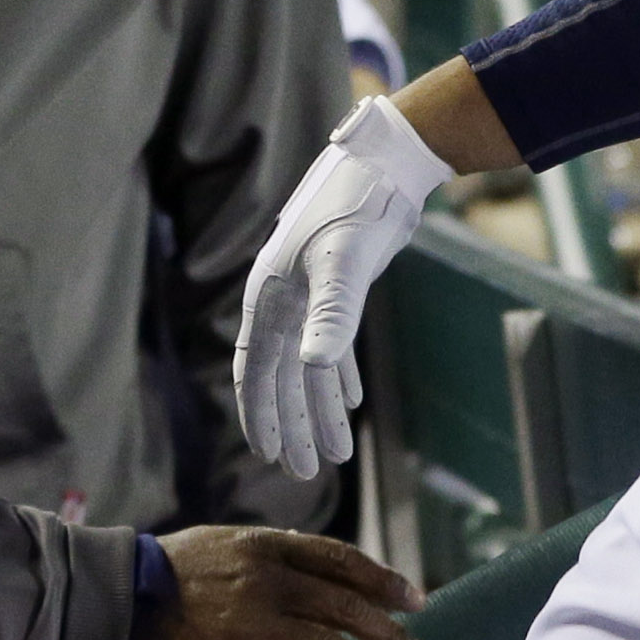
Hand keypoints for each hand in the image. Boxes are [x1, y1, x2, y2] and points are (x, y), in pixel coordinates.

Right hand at [131, 526, 428, 639]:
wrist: (121, 599)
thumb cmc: (172, 570)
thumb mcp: (227, 543)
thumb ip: (274, 555)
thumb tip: (321, 571)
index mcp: (268, 546)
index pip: (342, 561)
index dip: (383, 581)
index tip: (415, 601)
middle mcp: (268, 580)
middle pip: (347, 608)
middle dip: (391, 635)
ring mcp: (253, 622)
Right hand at [235, 94, 454, 478]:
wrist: (384, 166)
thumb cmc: (356, 208)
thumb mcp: (343, 263)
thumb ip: (330, 316)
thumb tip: (311, 367)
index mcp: (269, 297)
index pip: (255, 370)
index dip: (259, 415)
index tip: (267, 456)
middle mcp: (282, 301)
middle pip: (281, 377)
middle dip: (292, 425)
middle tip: (304, 472)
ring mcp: (308, 295)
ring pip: (309, 366)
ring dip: (321, 408)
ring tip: (336, 452)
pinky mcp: (337, 289)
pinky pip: (332, 343)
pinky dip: (339, 375)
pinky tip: (352, 402)